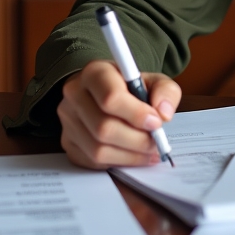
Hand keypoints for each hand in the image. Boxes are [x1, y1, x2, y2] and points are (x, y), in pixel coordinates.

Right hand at [58, 60, 181, 169]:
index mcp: (95, 72)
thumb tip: (163, 113)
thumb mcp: (155, 81)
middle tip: (156, 142)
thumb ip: (166, 92)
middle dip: (136, 139)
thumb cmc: (132, 87)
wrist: (108, 93)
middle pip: (104, 127)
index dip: (136, 114)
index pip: (111, 98)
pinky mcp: (68, 142)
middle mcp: (75, 95)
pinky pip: (92, 161)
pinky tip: (135, 156)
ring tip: (150, 151)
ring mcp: (68, 121)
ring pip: (97, 149)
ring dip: (129, 155)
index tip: (156, 122)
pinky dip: (118, 162)